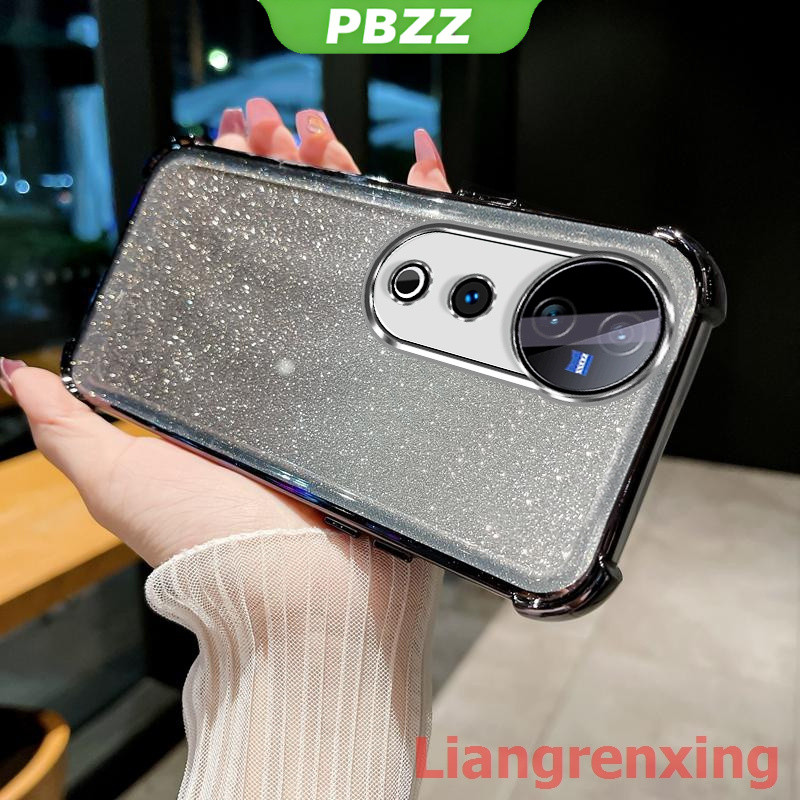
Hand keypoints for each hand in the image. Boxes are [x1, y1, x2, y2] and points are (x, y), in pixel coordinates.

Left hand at [1, 99, 450, 566]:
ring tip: (330, 139)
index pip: (237, 266)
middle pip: (300, 252)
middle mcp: (299, 373)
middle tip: (280, 128)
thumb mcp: (122, 482)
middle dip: (289, 179)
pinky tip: (417, 186)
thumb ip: (72, 426)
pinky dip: (421, 242)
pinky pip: (417, 302)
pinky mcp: (406, 387)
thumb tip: (19, 376)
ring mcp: (358, 376)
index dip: (233, 203)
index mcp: (239, 381)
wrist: (306, 597)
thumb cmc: (218, 545)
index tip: (231, 152)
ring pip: (359, 262)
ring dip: (345, 192)